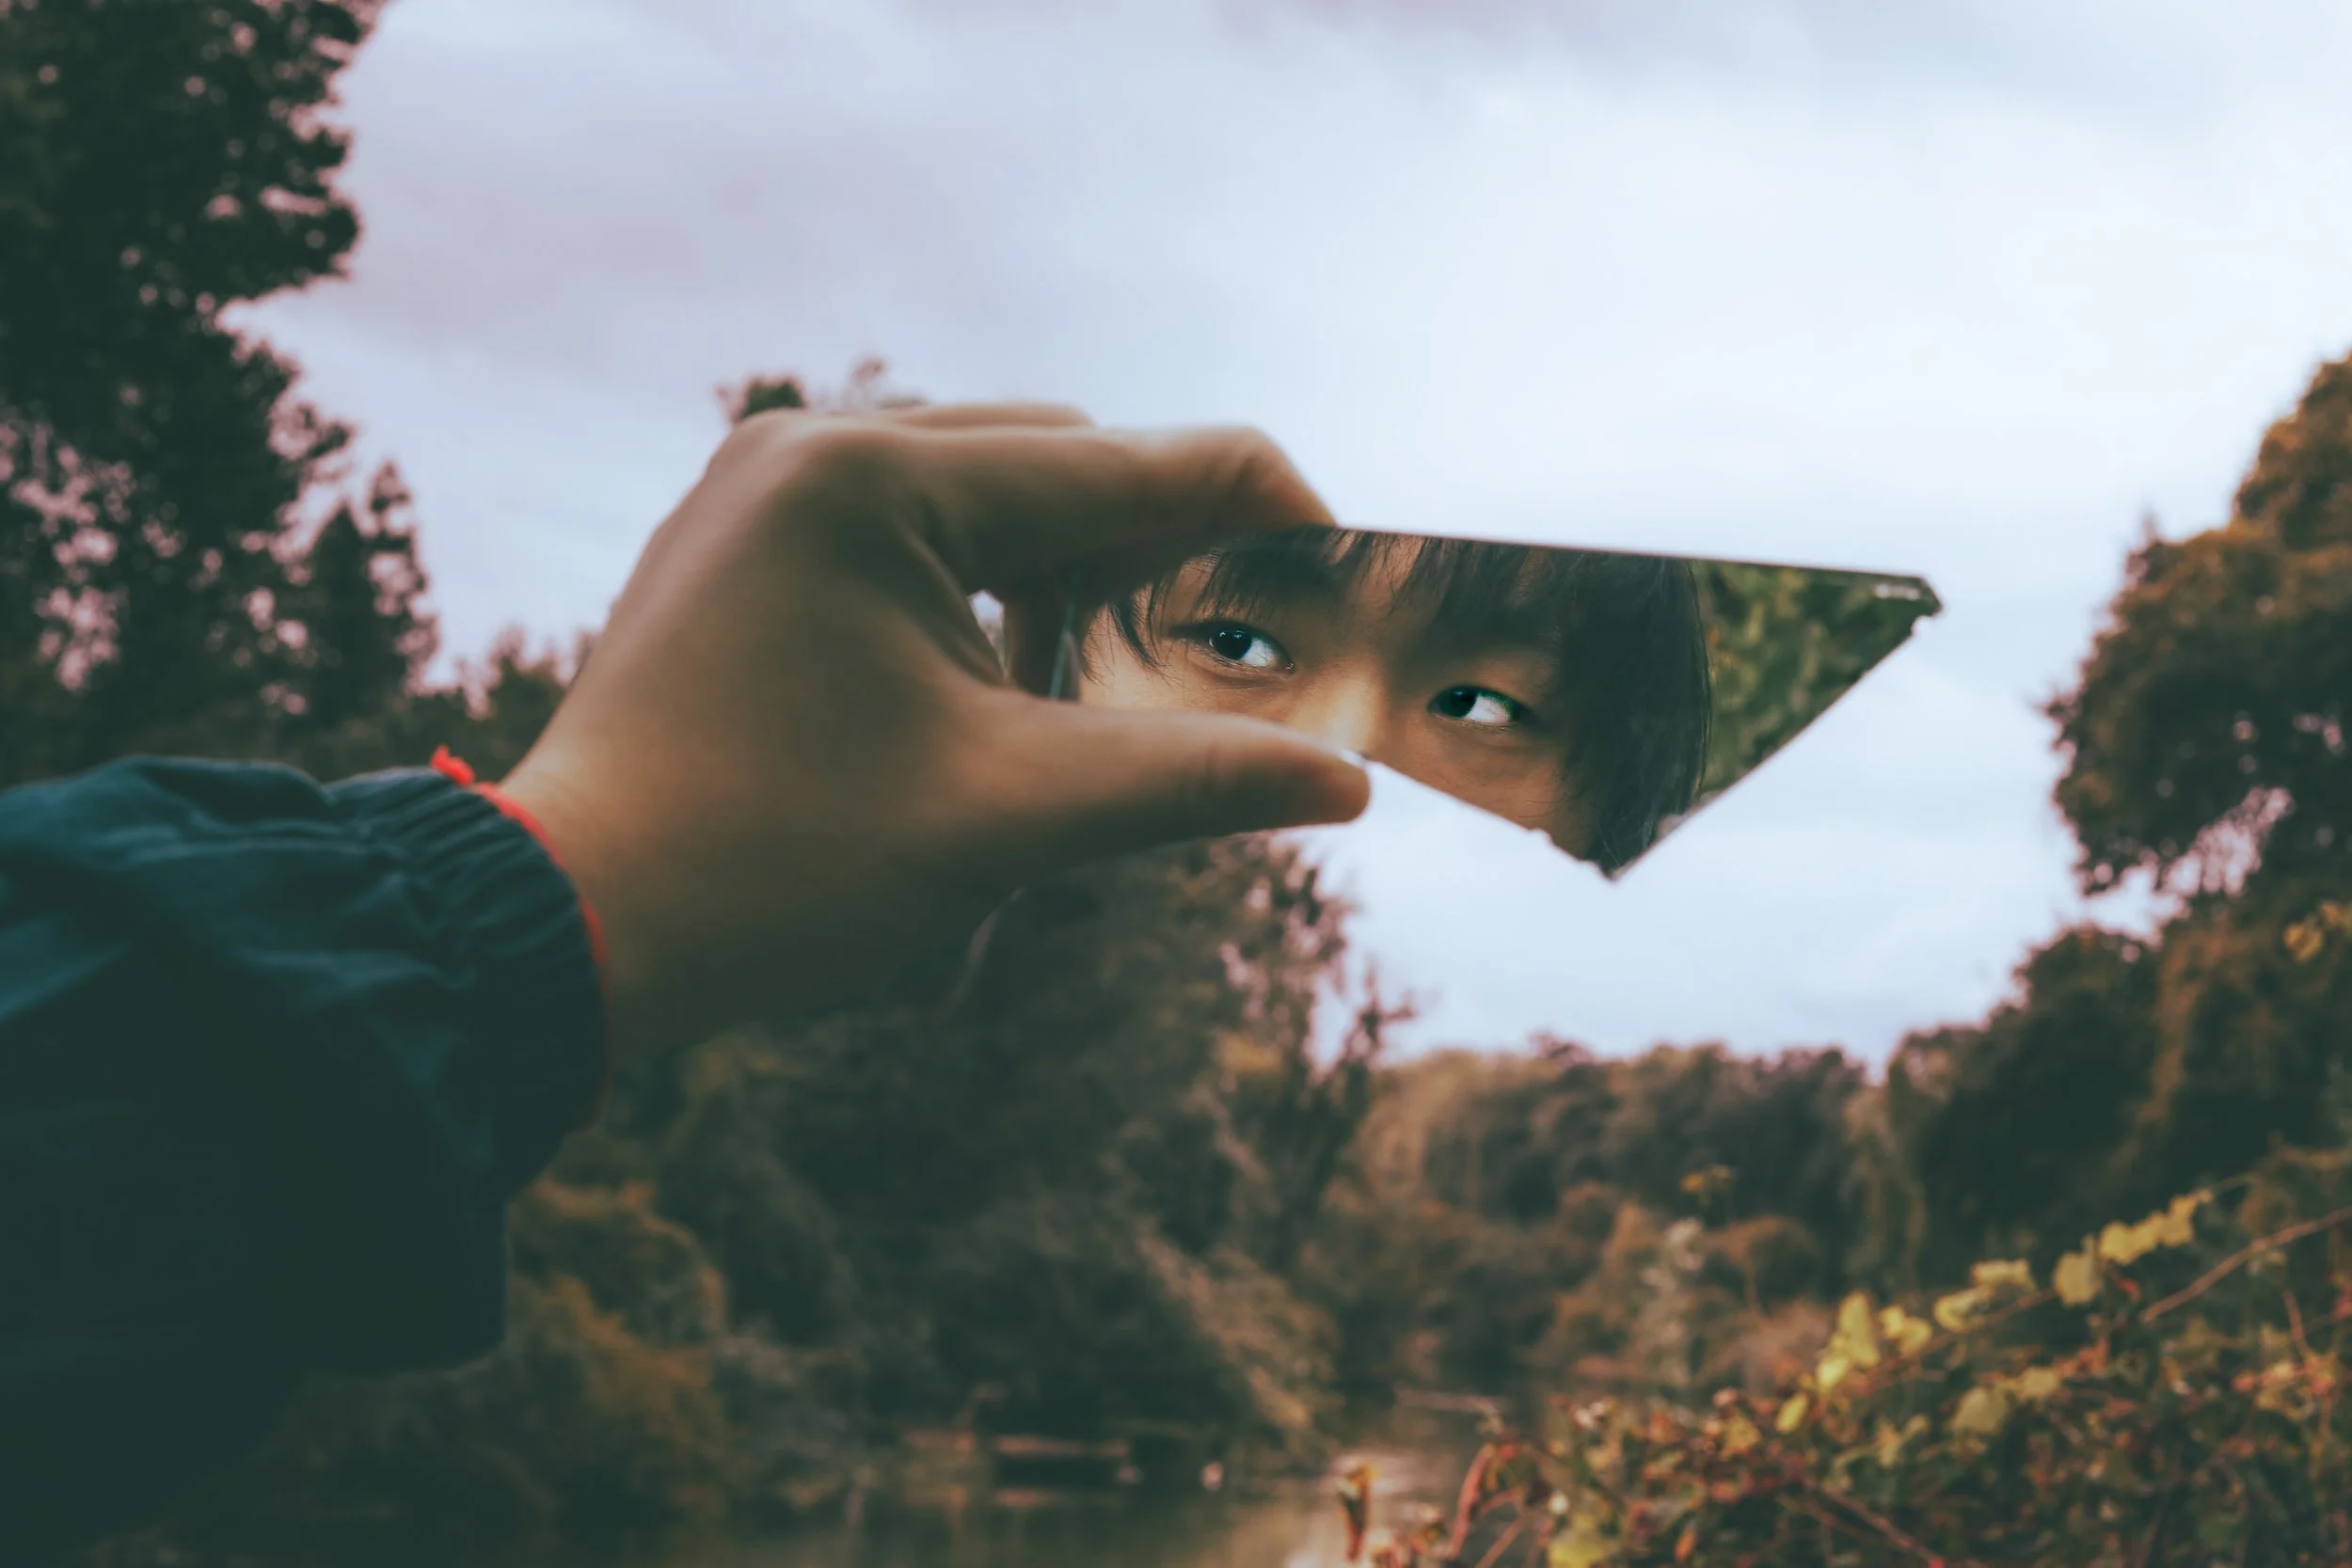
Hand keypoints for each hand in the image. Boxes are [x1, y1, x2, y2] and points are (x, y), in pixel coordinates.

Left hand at [499, 403, 1370, 1061]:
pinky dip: (987, 589)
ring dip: (1074, 574)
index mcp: (873, 480)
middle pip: (1062, 462)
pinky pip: (911, 527)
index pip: (1127, 462)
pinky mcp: (749, 541)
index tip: (1347, 580)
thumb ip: (1188, 779)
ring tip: (1116, 690)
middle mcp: (813, 446)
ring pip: (988, 494)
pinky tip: (1011, 684)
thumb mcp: (1005, 819)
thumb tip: (1344, 782)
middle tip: (1237, 661)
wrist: (569, 925)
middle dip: (1164, 552)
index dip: (1259, 519)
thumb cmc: (772, 869)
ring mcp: (768, 488)